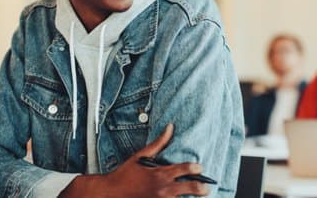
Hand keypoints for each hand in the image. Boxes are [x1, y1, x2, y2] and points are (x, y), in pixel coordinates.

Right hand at [59, 124, 209, 197]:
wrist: (110, 193)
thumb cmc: (125, 174)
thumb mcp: (141, 156)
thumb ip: (158, 143)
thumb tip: (170, 127)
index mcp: (161, 173)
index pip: (186, 169)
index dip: (196, 168)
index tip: (200, 168)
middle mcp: (164, 189)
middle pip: (192, 188)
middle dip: (202, 188)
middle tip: (206, 188)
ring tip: (197, 197)